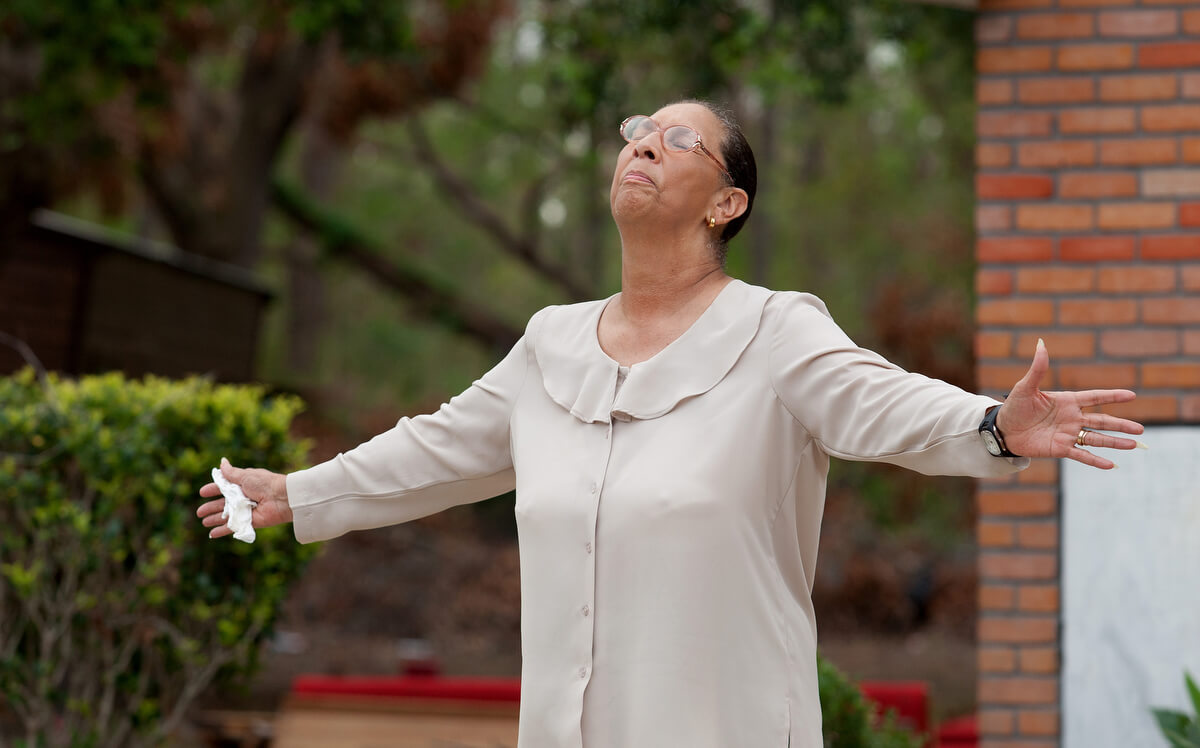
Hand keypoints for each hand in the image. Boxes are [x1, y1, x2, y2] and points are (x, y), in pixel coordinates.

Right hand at [197, 457, 292, 538]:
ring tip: (203, 522)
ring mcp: (245, 510)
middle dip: (210, 507)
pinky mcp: (249, 522)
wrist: (281, 498)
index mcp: (241, 485)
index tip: (202, 493)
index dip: (212, 490)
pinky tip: (212, 534)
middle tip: (199, 512)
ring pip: (226, 516)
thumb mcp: (246, 476)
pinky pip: (233, 527)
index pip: (223, 488)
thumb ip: (231, 473)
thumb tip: (222, 462)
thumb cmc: (265, 483)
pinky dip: (222, 531)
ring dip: (214, 519)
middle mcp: (242, 498)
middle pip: (222, 504)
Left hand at [997, 339, 1144, 469]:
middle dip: (1121, 425)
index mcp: (1067, 401)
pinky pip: (1081, 455)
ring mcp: (1068, 434)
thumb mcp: (1025, 387)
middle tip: (1140, 429)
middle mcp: (1072, 418)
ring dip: (1114, 442)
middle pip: (1102, 421)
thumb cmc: (1014, 407)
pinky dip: (1095, 461)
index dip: (1112, 396)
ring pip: (1096, 438)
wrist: (1003, 430)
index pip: (1094, 397)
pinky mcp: (1060, 449)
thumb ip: (1037, 369)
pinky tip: (1111, 465)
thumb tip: (1040, 343)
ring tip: (1133, 445)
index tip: (1131, 395)